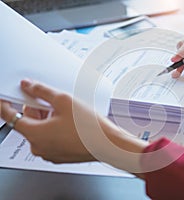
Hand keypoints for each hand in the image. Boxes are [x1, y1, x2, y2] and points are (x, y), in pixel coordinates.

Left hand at [0, 79, 146, 173]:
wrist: (108, 144)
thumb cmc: (89, 128)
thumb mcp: (63, 101)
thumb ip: (41, 91)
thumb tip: (28, 86)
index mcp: (34, 134)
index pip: (9, 116)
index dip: (6, 103)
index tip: (6, 97)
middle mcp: (38, 147)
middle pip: (28, 122)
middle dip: (37, 109)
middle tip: (52, 101)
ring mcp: (49, 153)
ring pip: (40, 130)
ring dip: (48, 118)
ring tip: (66, 113)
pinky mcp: (59, 155)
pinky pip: (50, 138)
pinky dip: (55, 128)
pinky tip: (70, 123)